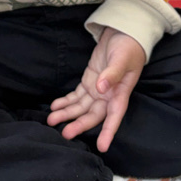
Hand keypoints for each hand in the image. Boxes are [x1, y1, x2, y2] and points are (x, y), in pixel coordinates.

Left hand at [47, 27, 145, 152]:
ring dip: (67, 114)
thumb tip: (101, 88)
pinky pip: (76, 97)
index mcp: (120, 92)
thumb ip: (112, 73)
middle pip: (93, 115)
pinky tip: (55, 107)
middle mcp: (108, 95)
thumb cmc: (128, 47)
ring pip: (81, 108)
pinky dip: (65, 102)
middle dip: (79, 124)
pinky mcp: (88, 82)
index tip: (102, 147)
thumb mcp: (122, 58)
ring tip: (51, 119)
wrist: (123, 33)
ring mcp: (97, 90)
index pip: (114, 115)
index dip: (108, 131)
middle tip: (64, 133)